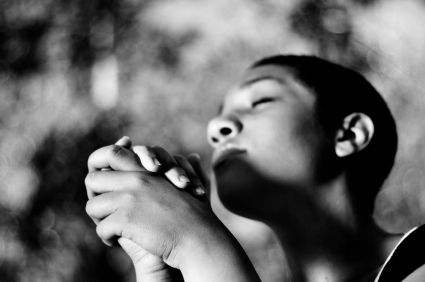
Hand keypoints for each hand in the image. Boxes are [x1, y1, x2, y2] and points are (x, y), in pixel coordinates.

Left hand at [85, 138, 260, 281]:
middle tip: (105, 211)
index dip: (102, 164)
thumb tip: (195, 156)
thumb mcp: (193, 185)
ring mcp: (129, 198)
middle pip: (92, 178)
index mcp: (148, 170)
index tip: (105, 177)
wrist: (199, 238)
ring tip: (112, 230)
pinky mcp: (126, 218)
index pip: (113, 153)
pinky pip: (101, 227)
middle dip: (96, 196)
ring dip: (100, 219)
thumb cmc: (199, 216)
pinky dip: (106, 237)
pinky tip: (116, 242)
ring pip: (93, 205)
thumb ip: (189, 169)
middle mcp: (136, 179)